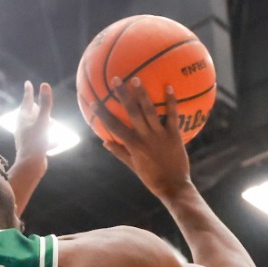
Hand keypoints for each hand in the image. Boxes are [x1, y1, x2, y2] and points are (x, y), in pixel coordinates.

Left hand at [11, 81, 52, 161]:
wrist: (31, 167)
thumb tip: (45, 84)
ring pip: (35, 127)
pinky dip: (49, 138)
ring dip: (41, 122)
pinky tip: (57, 140)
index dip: (28, 92)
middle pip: (28, 114)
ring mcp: (28, 139)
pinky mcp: (34, 148)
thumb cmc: (35, 143)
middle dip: (33, 108)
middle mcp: (23, 128)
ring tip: (51, 120)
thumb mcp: (42, 122)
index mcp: (23, 120)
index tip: (28, 83)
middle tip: (34, 101)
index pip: (26, 101)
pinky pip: (42, 140)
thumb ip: (45, 104)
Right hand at [97, 76, 192, 199]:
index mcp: (133, 145)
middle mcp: (145, 137)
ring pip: (149, 111)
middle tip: (116, 79)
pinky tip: (169, 87)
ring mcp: (160, 135)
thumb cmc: (152, 178)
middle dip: (122, 95)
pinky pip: (172, 115)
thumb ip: (120, 152)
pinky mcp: (174, 135)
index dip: (103, 113)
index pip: (113, 126)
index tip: (93, 101)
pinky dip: (171, 101)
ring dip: (142, 94)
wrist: (174, 187)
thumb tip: (104, 141)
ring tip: (136, 79)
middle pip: (131, 112)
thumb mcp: (133, 167)